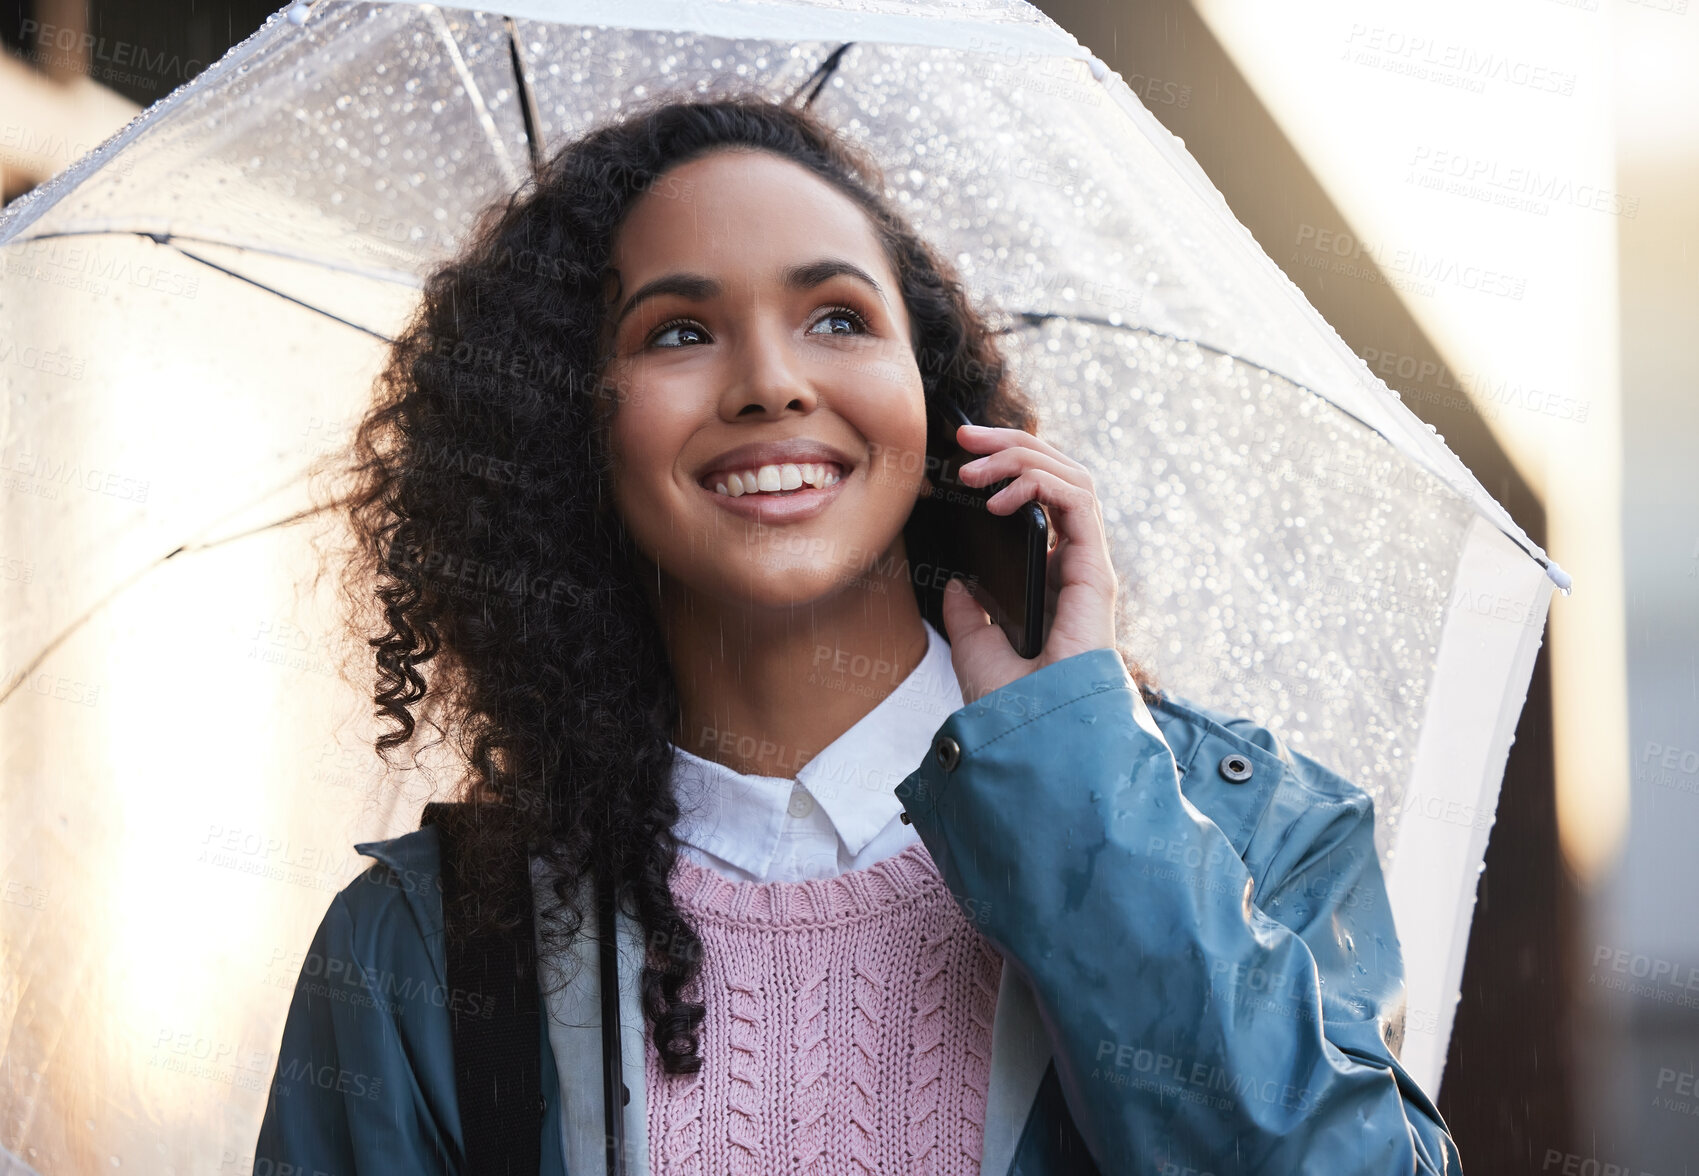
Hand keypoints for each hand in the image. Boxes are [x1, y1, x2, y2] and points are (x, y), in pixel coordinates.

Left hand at [939, 422, 1119, 702]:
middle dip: (1010, 447)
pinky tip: (1001, 496)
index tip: (959, 461)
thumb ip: (969, 611)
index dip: (1006, 469)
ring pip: (1070, 478)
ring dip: (1020, 457)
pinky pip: (1078, 500)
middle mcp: (1073, 566)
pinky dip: (1040, 482)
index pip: (1039, 500)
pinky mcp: (1094, 568)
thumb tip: (957, 582)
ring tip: (972, 466)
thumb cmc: (1011, 701)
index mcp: (1050, 579)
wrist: (1032, 731)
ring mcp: (1087, 564)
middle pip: (1054, 478)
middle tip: (963, 440)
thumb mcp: (973, 644)